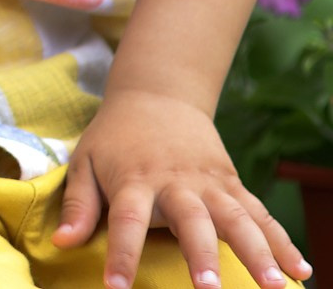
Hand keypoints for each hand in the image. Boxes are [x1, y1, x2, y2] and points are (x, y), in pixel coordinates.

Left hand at [55, 89, 309, 288]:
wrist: (157, 95)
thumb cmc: (114, 137)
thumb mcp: (84, 161)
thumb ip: (78, 203)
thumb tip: (63, 243)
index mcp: (133, 178)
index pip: (126, 219)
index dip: (121, 253)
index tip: (116, 286)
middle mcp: (175, 182)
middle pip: (192, 220)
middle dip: (203, 256)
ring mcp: (209, 182)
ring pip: (237, 218)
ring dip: (257, 252)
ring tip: (275, 287)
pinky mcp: (232, 183)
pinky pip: (260, 214)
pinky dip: (282, 241)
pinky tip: (300, 271)